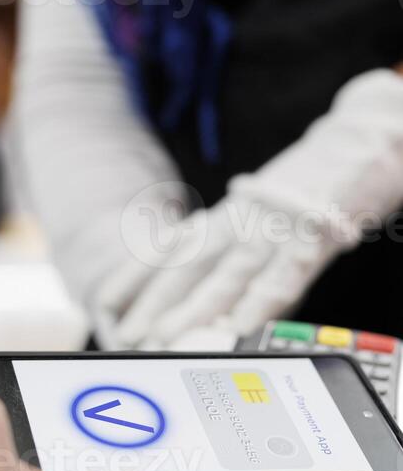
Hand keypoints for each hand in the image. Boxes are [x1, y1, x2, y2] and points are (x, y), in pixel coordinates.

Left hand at [103, 68, 402, 346]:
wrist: (366, 136)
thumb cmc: (315, 182)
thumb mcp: (265, 209)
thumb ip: (237, 244)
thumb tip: (214, 293)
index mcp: (230, 212)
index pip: (173, 246)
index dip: (136, 275)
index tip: (104, 300)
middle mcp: (245, 216)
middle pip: (191, 262)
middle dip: (154, 301)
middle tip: (126, 332)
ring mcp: (278, 224)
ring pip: (229, 270)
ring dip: (196, 306)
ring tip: (166, 335)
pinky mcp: (316, 232)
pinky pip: (286, 272)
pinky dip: (262, 300)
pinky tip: (241, 326)